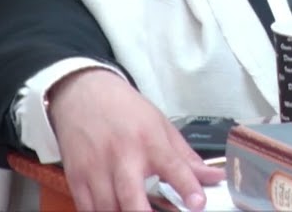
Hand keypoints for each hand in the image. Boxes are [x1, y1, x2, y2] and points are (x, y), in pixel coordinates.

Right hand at [48, 68, 225, 210]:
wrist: (83, 93)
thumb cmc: (125, 110)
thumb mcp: (161, 126)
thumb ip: (187, 158)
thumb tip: (215, 177)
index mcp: (148, 140)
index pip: (172, 166)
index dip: (187, 186)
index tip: (198, 203)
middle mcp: (122, 155)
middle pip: (131, 197)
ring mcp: (96, 168)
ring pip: (108, 208)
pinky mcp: (76, 177)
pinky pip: (87, 208)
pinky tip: (114, 211)